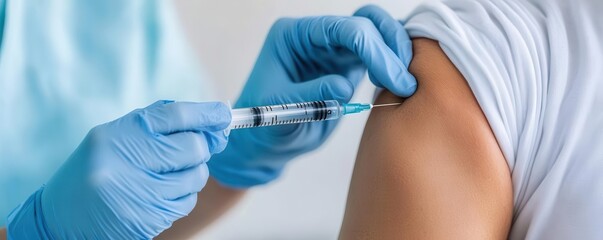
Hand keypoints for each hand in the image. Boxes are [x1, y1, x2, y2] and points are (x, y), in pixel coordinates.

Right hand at [6, 101, 230, 238]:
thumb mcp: (115, 137)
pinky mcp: (147, 220)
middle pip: (193, 147)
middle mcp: (125, 164)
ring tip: (165, 174)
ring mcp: (137, 195)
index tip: (223, 113)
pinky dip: (182, 195)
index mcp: (116, 136)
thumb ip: (158, 125)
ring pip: (196, 176)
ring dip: (191, 173)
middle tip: (188, 149)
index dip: (206, 113)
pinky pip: (187, 201)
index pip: (174, 116)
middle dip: (199, 147)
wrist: (62, 219)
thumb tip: (211, 119)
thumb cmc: (96, 169)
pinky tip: (159, 193)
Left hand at [209, 5, 414, 187]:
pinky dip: (392, 64)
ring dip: (395, 52)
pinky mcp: (347, 66)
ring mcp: (332, 49)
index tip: (391, 77)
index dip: (371, 49)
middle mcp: (315, 36)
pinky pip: (377, 54)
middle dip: (389, 47)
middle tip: (404, 81)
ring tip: (405, 83)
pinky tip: (399, 84)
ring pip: (376, 32)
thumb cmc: (263, 126)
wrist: (266, 144)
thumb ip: (310, 95)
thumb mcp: (279, 111)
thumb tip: (344, 86)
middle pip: (364, 22)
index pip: (340, 29)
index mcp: (294, 36)